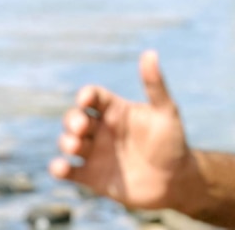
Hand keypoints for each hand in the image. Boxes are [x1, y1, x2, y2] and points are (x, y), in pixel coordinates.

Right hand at [48, 50, 198, 209]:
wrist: (176, 181)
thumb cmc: (173, 142)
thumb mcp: (166, 112)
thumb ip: (155, 85)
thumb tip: (150, 53)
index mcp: (116, 111)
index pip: (93, 97)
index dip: (86, 96)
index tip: (86, 100)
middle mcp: (102, 130)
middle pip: (75, 117)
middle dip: (72, 120)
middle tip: (81, 128)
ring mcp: (95, 153)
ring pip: (69, 142)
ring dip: (66, 142)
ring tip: (76, 146)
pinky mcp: (91, 177)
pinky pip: (68, 171)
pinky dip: (59, 169)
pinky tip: (61, 167)